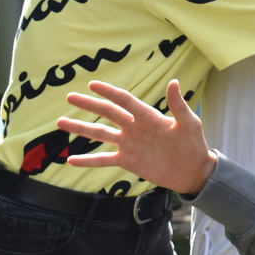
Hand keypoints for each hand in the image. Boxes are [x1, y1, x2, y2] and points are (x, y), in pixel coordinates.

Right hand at [57, 79, 216, 194]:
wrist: (193, 171)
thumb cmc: (194, 145)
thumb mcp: (189, 124)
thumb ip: (179, 105)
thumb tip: (173, 82)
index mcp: (148, 116)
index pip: (125, 101)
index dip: (109, 92)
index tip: (92, 84)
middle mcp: (134, 127)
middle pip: (107, 113)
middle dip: (89, 105)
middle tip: (70, 96)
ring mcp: (129, 144)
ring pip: (100, 134)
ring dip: (81, 128)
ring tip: (60, 122)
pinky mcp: (127, 161)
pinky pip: (103, 159)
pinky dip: (87, 160)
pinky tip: (70, 160)